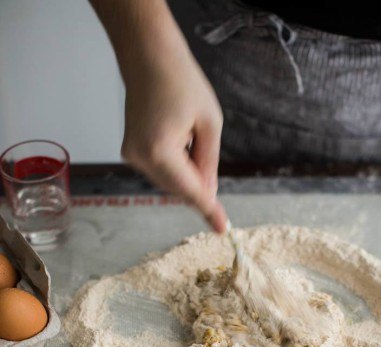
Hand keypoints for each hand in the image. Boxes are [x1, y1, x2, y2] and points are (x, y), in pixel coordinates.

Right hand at [121, 43, 226, 232]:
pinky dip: (175, 165)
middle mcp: (141, 159)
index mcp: (160, 152)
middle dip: (198, 182)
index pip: (191, 191)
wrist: (148, 56)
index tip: (222, 228)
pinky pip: (160, 171)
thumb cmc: (181, 82)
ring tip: (188, 132)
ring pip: (170, 182)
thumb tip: (208, 194)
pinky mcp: (130, 151)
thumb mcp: (209, 123)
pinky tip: (179, 137)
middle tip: (205, 148)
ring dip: (187, 171)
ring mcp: (132, 156)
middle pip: (179, 190)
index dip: (209, 210)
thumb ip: (208, 163)